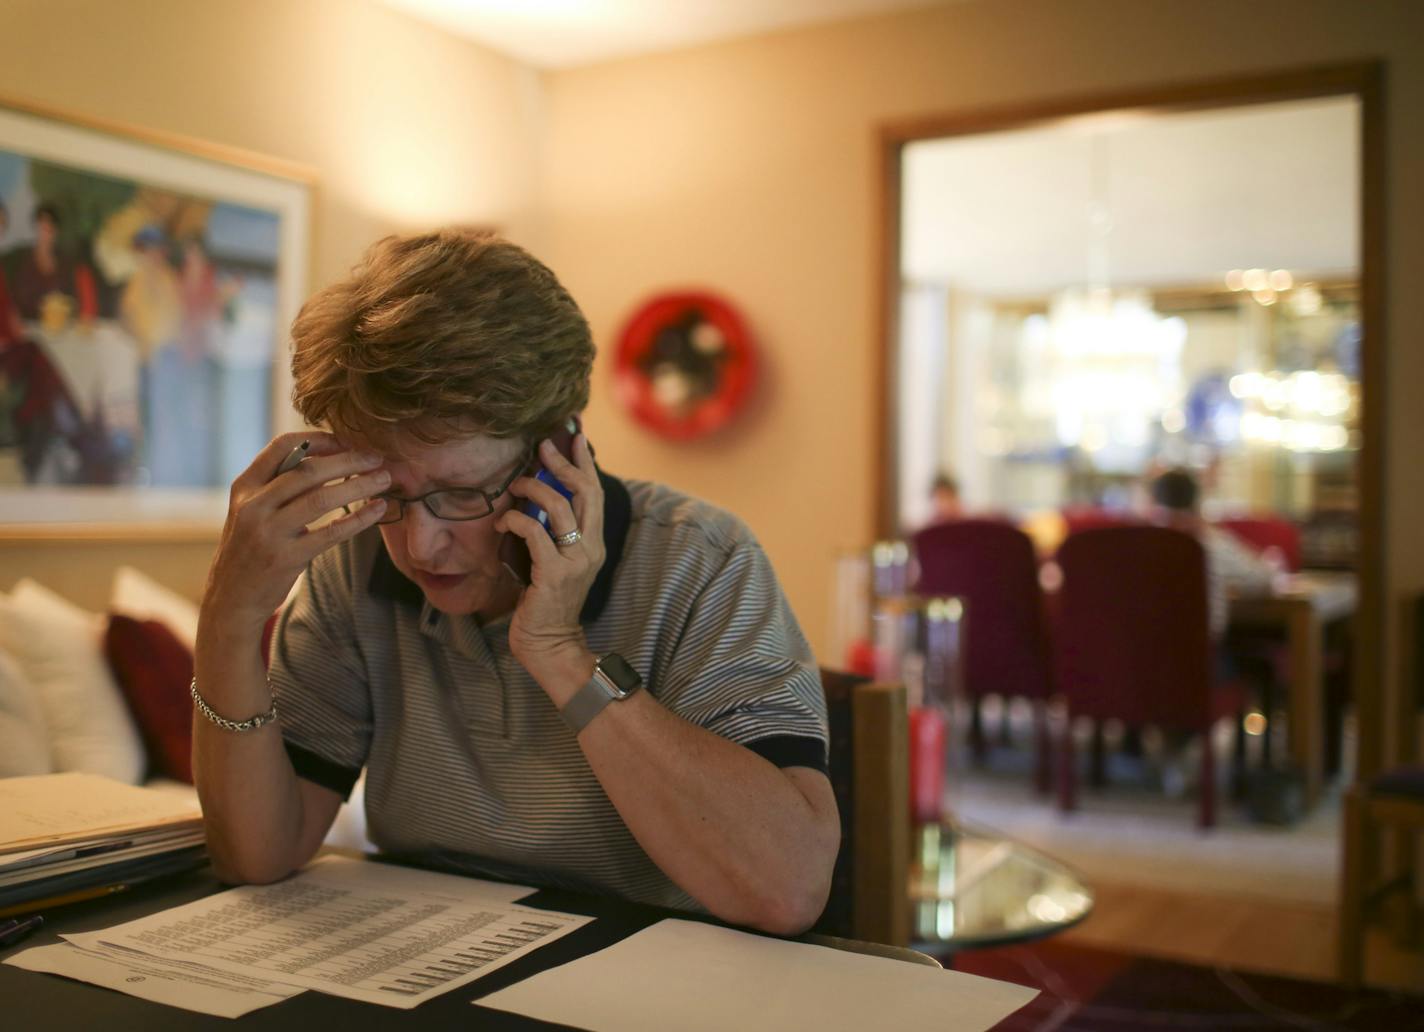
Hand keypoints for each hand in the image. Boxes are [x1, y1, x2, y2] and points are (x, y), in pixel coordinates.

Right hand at [200, 432, 390, 640]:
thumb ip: (279, 486)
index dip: (319, 439)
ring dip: (359, 486)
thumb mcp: (251, 511)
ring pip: (322, 498)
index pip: (282, 447)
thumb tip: (327, 458)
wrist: (231, 598)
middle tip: (378, 457)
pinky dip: (359, 518)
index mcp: (244, 487)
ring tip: (385, 480)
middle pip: (308, 470)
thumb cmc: (250, 549)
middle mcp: (253, 505)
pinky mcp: (286, 558)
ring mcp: (268, 532)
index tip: (348, 440)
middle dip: (348, 460)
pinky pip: (331, 532)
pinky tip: (379, 509)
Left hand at [496, 433, 605, 691]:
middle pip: (583, 491)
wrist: (550, 645)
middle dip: (562, 463)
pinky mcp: (553, 572)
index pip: (594, 492)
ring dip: (532, 489)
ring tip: (513, 486)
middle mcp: (590, 547)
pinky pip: (533, 532)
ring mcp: (574, 560)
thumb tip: (535, 500)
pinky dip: (515, 521)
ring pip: (558, 506)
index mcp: (594, 542)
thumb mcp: (556, 563)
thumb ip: (554, 534)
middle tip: (542, 445)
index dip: (584, 462)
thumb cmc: (546, 603)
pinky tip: (502, 523)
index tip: (574, 436)